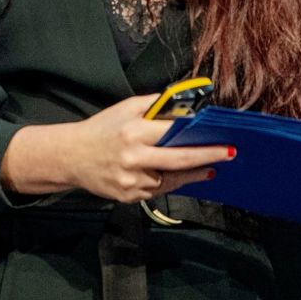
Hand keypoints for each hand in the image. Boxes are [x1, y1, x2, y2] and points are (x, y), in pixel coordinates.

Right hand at [1, 93, 234, 203]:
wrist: (70, 157)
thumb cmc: (102, 129)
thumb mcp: (126, 108)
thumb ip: (156, 105)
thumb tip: (186, 103)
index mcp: (133, 133)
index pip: (174, 134)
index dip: (200, 137)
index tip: (223, 138)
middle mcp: (133, 158)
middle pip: (179, 160)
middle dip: (208, 157)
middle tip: (230, 154)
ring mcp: (131, 181)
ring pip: (171, 180)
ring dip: (191, 173)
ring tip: (209, 168)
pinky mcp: (129, 196)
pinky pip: (158, 190)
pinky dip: (170, 182)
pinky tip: (179, 175)